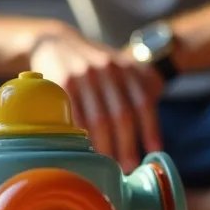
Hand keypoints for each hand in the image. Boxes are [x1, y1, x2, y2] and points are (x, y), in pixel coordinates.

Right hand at [28, 26, 164, 171]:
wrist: (54, 42)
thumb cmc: (92, 64)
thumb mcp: (119, 65)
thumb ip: (141, 85)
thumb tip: (156, 119)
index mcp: (125, 67)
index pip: (143, 102)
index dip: (150, 129)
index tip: (154, 151)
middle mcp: (107, 69)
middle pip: (121, 115)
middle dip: (127, 145)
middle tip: (128, 167)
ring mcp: (83, 76)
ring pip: (98, 119)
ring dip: (105, 146)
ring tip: (108, 164)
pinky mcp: (61, 84)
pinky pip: (75, 116)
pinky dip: (82, 136)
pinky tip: (85, 149)